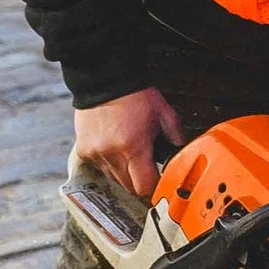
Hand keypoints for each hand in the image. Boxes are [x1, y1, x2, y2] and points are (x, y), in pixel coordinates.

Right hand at [72, 87, 179, 203]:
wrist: (105, 81)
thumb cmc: (135, 96)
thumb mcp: (164, 113)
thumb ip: (176, 135)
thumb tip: (184, 151)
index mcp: (134, 147)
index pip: (144, 186)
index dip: (154, 187)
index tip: (159, 181)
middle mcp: (112, 154)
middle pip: (129, 187)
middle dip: (140, 181)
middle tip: (146, 167)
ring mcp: (96, 154)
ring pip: (114, 179)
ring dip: (124, 172)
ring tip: (129, 152)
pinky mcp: (84, 151)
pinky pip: (99, 168)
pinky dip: (108, 163)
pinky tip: (113, 147)